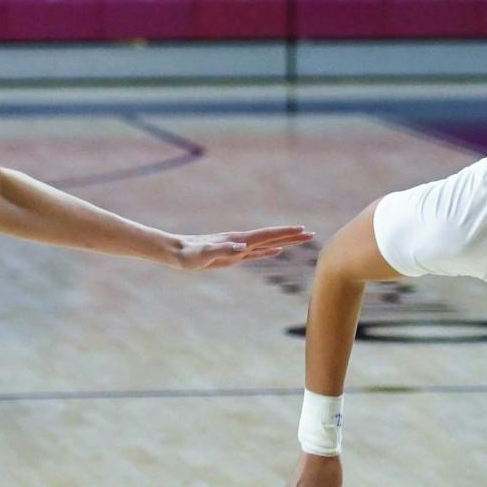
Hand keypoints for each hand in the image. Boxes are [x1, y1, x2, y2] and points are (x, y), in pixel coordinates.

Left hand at [166, 225, 311, 268]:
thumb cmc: (188, 255)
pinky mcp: (232, 256)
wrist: (175, 252)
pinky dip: (269, 251)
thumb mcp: (203, 255)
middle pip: (271, 237)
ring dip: (284, 242)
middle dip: (291, 236)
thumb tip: (242, 248)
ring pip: (267, 244)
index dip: (284, 233)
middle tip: (311, 234)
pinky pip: (256, 253)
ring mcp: (238, 248)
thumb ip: (221, 250)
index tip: (302, 230)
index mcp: (238, 241)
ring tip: (300, 239)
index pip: (267, 236)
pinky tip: (275, 251)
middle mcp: (241, 242)